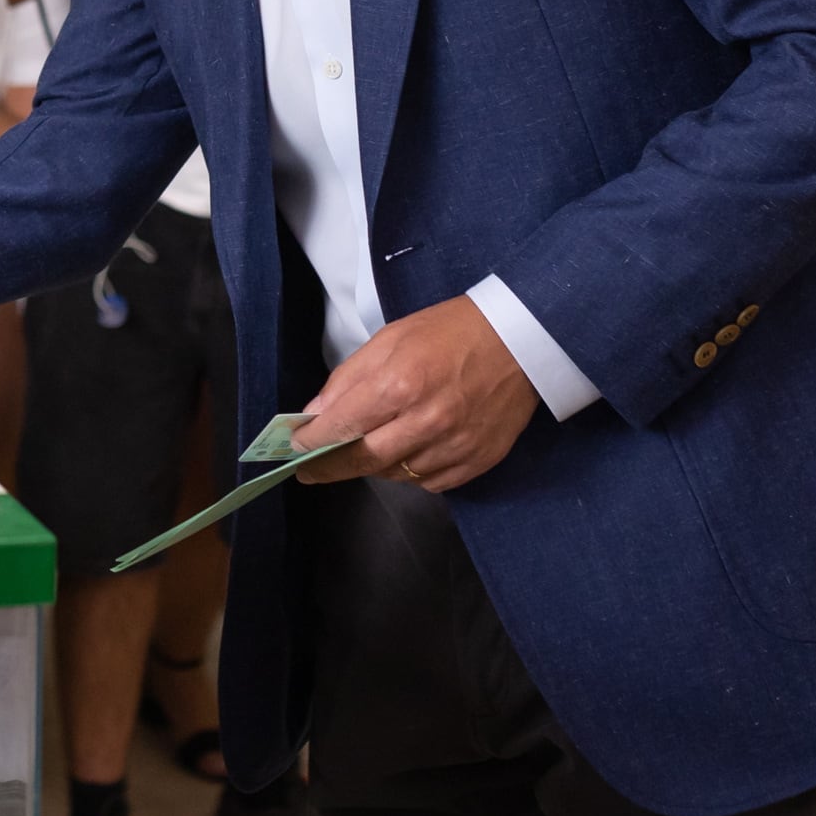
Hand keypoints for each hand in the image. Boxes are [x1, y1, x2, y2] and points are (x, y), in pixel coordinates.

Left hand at [291, 295, 542, 493]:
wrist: (521, 339)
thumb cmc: (451, 332)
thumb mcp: (390, 339)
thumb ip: (349, 379)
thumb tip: (317, 415)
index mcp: (400, 385)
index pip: (340, 427)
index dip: (311, 441)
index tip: (293, 447)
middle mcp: (427, 422)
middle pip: (363, 461)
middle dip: (330, 467)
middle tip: (311, 471)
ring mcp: (454, 446)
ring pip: (396, 475)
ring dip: (374, 466)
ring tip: (367, 448)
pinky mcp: (477, 461)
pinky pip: (431, 484)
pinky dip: (412, 472)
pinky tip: (408, 451)